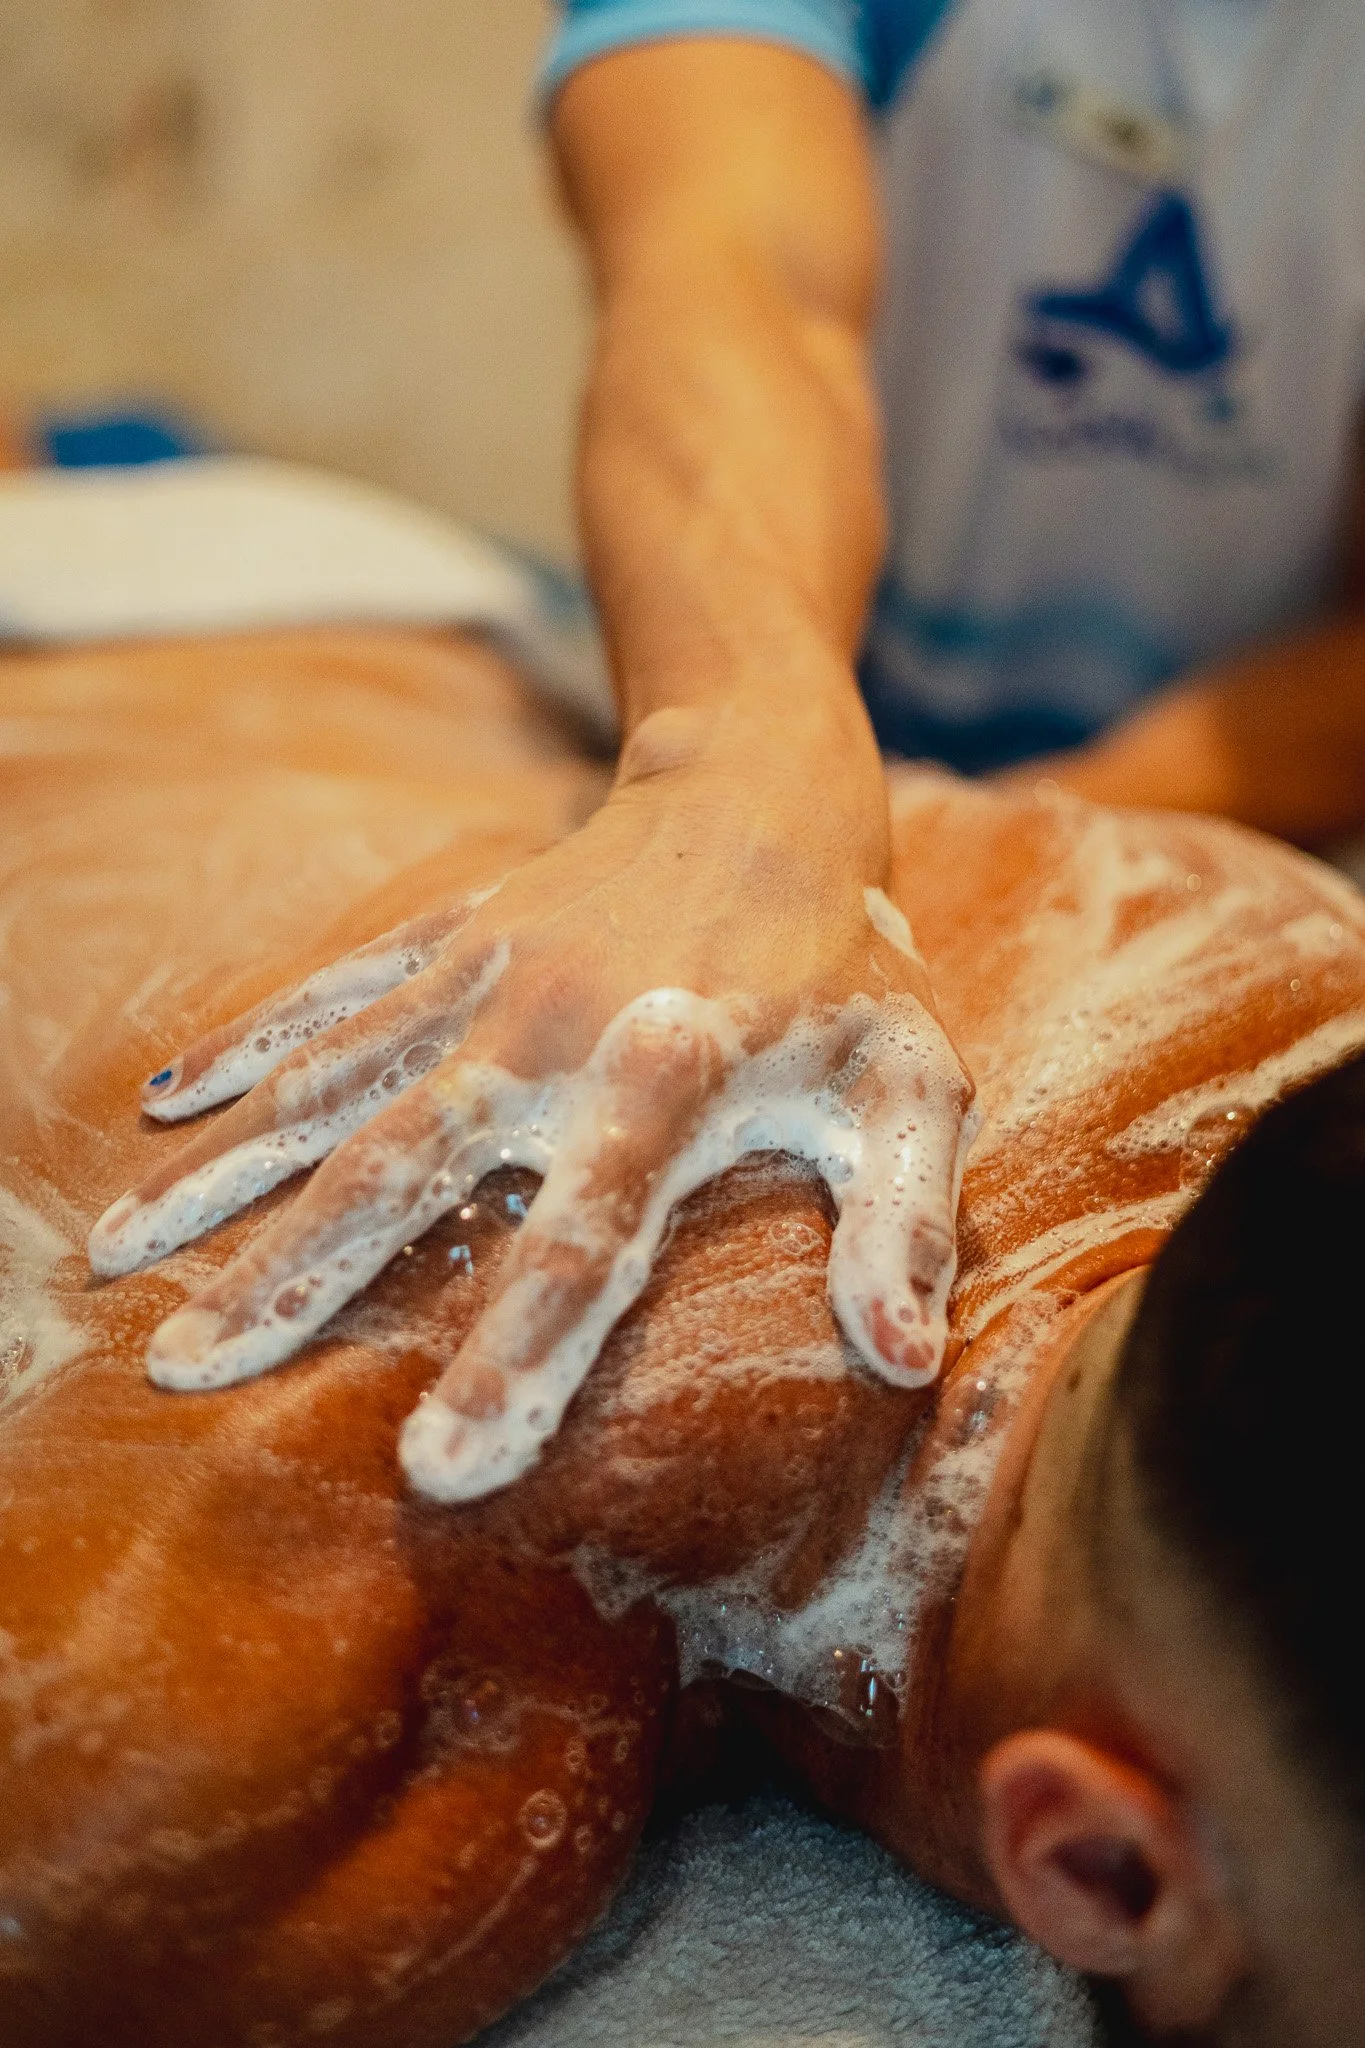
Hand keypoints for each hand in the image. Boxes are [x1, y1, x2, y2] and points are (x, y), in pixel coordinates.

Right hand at [89, 714, 976, 1501]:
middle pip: (406, 1167)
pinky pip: (333, 995)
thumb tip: (907, 1362)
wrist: (760, 790)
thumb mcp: (911, 1087)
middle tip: (186, 1369)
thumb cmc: (844, 971)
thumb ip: (906, 1218)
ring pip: (335, 1086)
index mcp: (672, 1084)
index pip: (585, 1241)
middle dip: (293, 1274)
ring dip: (228, 1175)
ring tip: (120, 1259)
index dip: (516, 1355)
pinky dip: (247, 1046)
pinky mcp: (451, 936)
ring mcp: (488, 977)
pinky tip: (163, 1105)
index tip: (436, 1466)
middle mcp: (556, 1033)